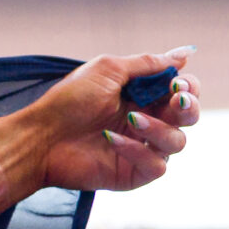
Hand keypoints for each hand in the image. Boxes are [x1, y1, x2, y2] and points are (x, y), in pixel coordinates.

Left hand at [20, 49, 196, 195]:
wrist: (38, 138)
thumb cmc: (67, 102)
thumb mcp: (108, 71)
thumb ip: (147, 64)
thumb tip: (185, 54)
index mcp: (143, 96)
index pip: (184, 92)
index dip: (189, 86)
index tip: (177, 82)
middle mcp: (147, 122)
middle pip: (189, 117)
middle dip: (188, 107)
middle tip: (176, 100)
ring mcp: (140, 149)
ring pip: (178, 142)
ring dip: (160, 128)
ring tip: (131, 119)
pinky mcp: (131, 174)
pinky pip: (156, 165)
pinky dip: (137, 151)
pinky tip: (111, 139)